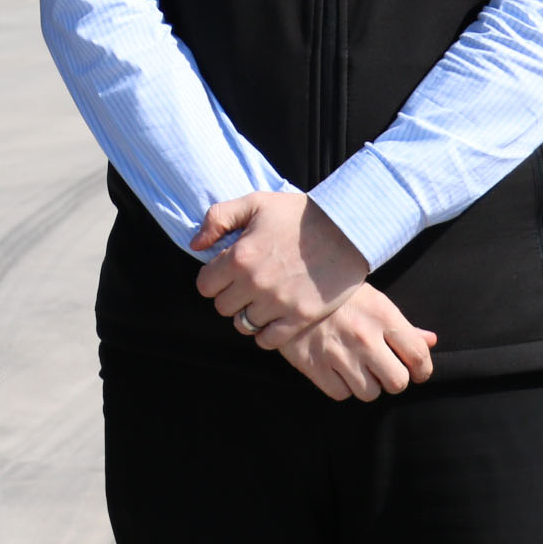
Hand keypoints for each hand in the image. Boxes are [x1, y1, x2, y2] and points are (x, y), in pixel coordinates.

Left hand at [192, 191, 369, 340]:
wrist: (347, 229)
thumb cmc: (299, 214)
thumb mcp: (255, 202)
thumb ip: (218, 218)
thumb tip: (195, 244)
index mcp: (240, 256)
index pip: (205, 285)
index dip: (213, 278)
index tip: (227, 272)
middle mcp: (255, 283)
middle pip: (222, 307)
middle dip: (230, 295)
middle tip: (246, 284)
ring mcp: (278, 303)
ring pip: (243, 325)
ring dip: (248, 314)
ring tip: (261, 299)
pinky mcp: (300, 317)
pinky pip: (268, 341)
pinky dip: (266, 333)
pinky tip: (274, 317)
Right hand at [277, 286, 436, 401]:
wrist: (289, 289)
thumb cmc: (338, 295)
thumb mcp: (374, 300)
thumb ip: (404, 326)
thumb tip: (430, 342)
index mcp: (383, 317)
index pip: (418, 356)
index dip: (422, 370)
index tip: (417, 372)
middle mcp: (365, 338)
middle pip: (397, 382)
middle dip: (394, 379)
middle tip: (384, 370)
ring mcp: (339, 354)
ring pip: (370, 393)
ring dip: (367, 384)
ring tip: (358, 368)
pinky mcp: (315, 367)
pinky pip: (341, 394)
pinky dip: (341, 387)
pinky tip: (337, 369)